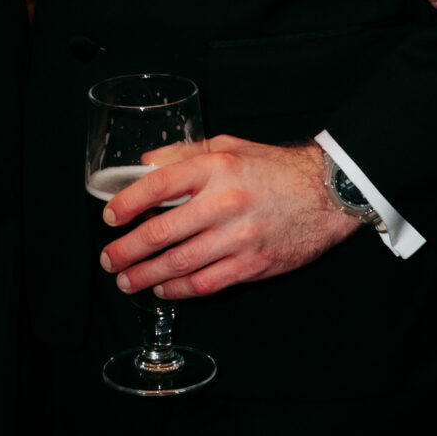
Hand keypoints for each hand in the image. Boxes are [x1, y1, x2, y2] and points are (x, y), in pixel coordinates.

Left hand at [96, 135, 363, 302]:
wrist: (328, 193)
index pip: (158, 186)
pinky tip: (164, 289)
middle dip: (127, 250)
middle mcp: (225, 203)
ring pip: (180, 263)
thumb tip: (145, 164)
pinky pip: (208, 283)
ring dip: (146, 275)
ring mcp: (240, 237)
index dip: (127, 204)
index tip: (110, 217)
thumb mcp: (229, 145)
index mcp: (216, 168)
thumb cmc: (276, 168)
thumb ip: (184, 153)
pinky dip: (180, 289)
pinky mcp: (253, 264)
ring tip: (126, 281)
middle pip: (161, 232)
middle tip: (108, 259)